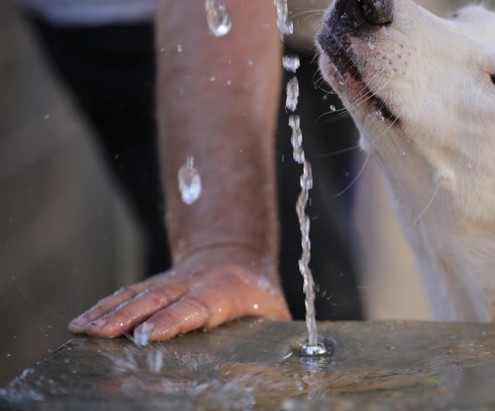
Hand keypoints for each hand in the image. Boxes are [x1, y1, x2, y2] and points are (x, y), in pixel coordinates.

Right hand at [68, 248, 290, 342]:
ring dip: (108, 312)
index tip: (148, 334)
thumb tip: (294, 358)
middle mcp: (192, 283)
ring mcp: (170, 282)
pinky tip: (82, 322)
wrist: (236, 253)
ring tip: (83, 329)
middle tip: (100, 334)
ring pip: (137, 294)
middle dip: (127, 317)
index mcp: (223, 291)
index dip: (172, 320)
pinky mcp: (156, 285)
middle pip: (157, 298)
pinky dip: (103, 306)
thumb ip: (276, 334)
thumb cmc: (258, 292)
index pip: (195, 306)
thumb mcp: (275, 311)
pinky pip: (127, 294)